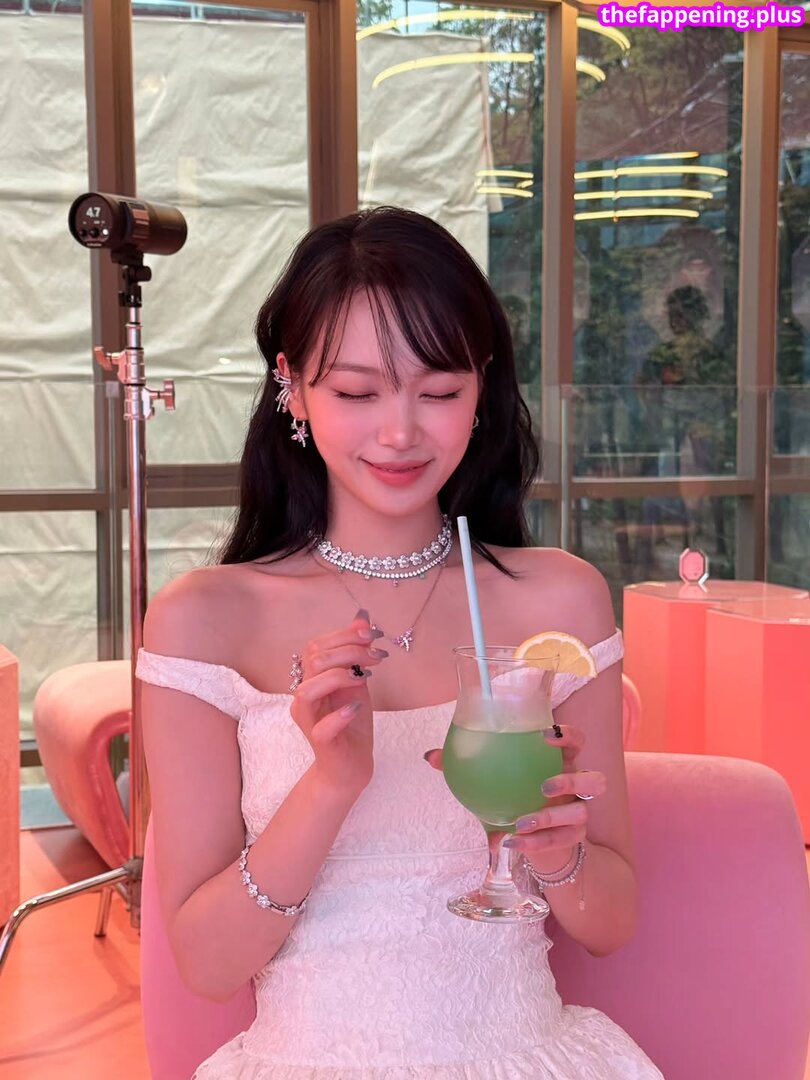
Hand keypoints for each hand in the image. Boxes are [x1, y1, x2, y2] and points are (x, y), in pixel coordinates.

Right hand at [291, 613, 388, 796]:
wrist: (351, 766)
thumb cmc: (351, 724)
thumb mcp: (358, 682)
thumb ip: (356, 653)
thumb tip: (361, 618)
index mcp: (312, 679)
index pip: (317, 646)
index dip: (345, 635)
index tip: (373, 635)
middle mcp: (304, 697)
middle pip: (314, 660)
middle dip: (349, 650)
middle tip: (377, 655)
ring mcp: (309, 720)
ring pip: (308, 689)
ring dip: (341, 675)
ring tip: (366, 676)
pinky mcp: (320, 743)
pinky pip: (322, 727)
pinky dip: (340, 714)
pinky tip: (356, 708)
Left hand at [423, 723, 605, 869]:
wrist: (529, 839)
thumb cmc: (512, 797)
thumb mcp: (491, 781)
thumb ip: (465, 765)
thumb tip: (430, 755)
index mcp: (559, 762)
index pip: (575, 741)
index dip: (568, 735)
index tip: (544, 734)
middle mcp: (575, 787)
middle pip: (594, 778)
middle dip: (571, 779)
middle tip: (543, 784)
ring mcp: (578, 814)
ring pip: (581, 813)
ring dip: (552, 816)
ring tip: (523, 820)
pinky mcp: (573, 839)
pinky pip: (560, 841)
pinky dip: (536, 843)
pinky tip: (511, 842)